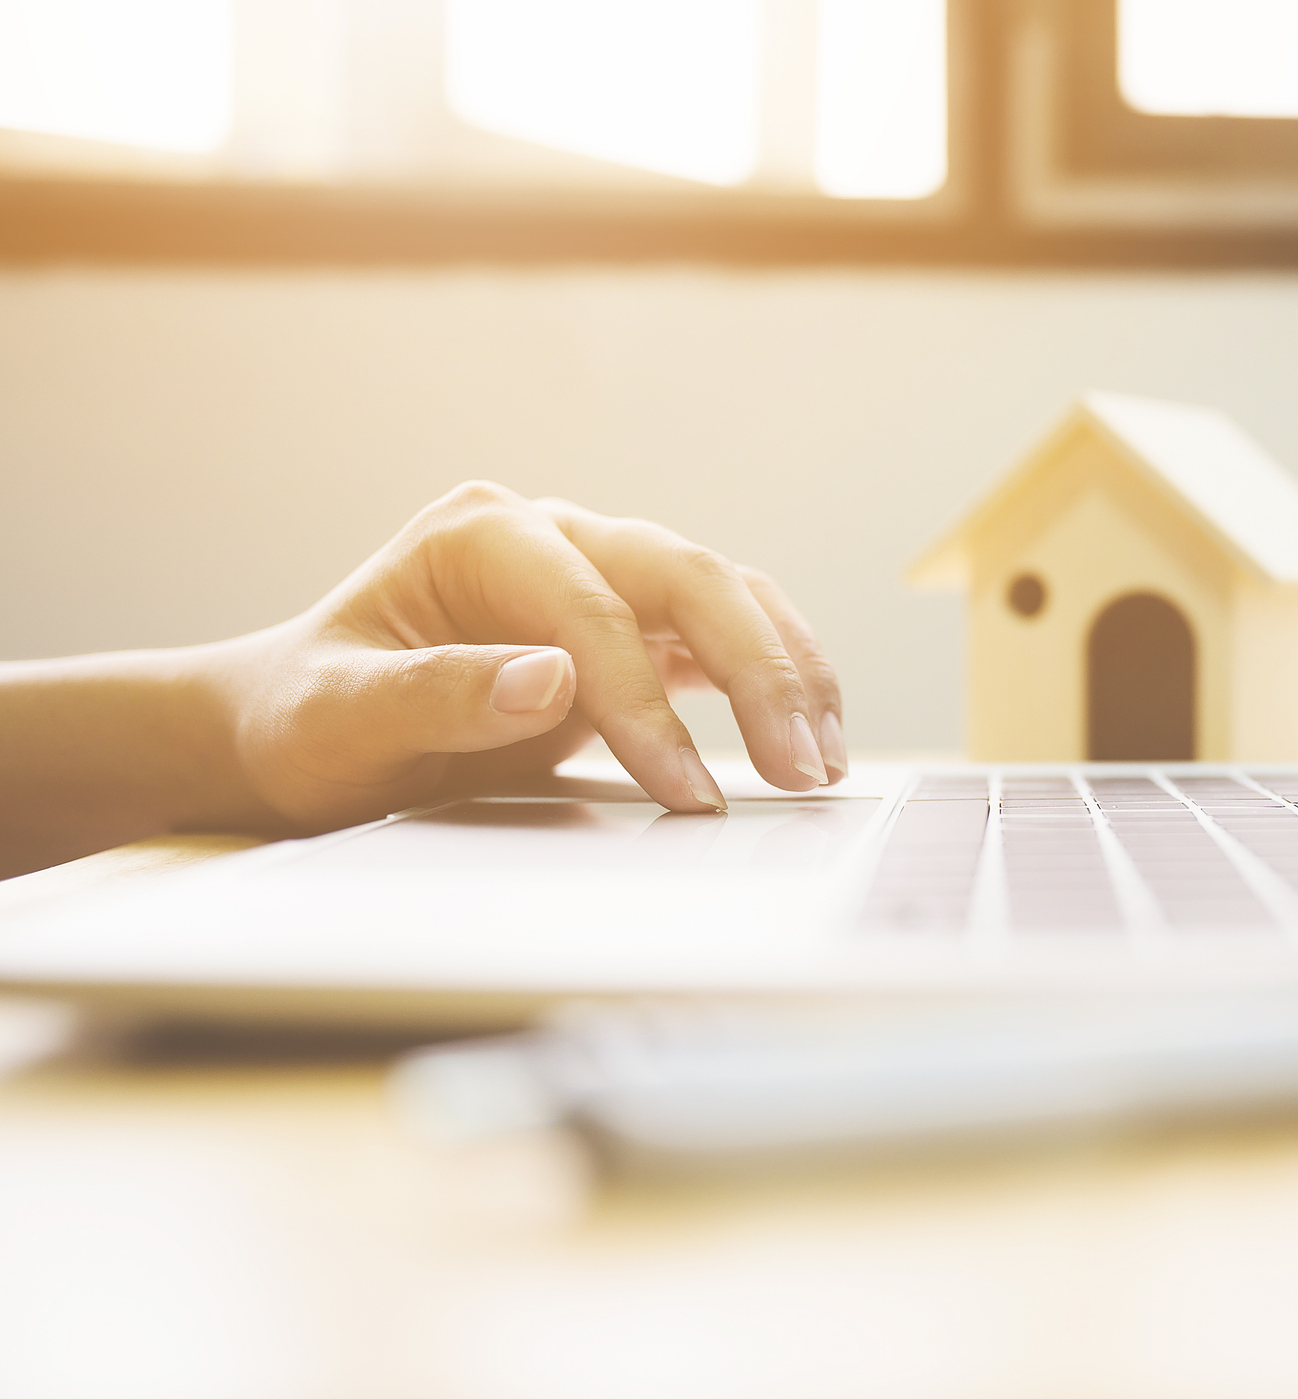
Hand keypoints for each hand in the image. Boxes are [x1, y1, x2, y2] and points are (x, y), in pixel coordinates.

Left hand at [214, 481, 844, 828]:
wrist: (300, 733)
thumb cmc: (308, 723)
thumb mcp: (338, 718)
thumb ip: (434, 694)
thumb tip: (549, 677)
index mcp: (485, 533)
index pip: (591, 608)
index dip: (644, 702)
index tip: (683, 791)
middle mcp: (557, 535)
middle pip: (689, 577)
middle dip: (757, 672)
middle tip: (798, 768)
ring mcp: (602, 574)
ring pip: (728, 596)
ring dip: (788, 672)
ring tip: (821, 761)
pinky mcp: (633, 627)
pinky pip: (724, 638)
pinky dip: (777, 680)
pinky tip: (809, 739)